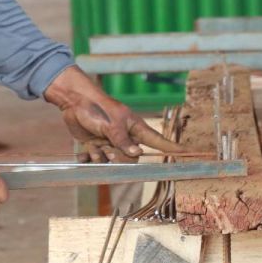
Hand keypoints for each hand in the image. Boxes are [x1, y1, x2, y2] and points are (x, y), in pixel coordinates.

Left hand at [44, 65, 184, 161]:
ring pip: (112, 161)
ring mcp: (110, 141)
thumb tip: (137, 154)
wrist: (75, 101)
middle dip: (118, 158)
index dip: (171, 148)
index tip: (186, 153)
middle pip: (131, 158)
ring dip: (102, 158)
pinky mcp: (96, 144)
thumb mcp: (111, 125)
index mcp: (134, 128)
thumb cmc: (97, 108)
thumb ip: (123, 141)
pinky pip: (96, 159)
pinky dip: (89, 158)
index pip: (157, 140)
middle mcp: (125, 137)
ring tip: (94, 148)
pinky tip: (82, 155)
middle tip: (107, 150)